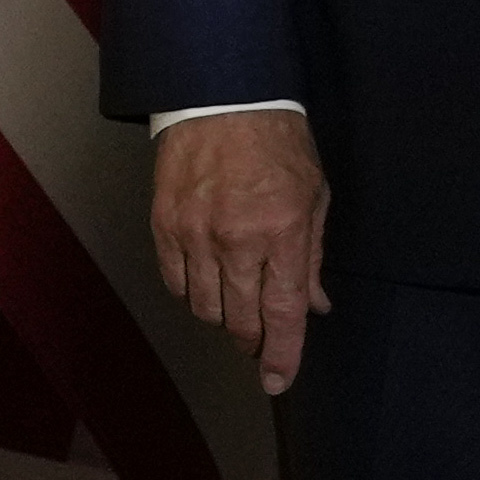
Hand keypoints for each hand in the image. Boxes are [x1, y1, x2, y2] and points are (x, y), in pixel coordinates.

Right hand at [151, 110, 331, 397]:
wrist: (221, 98)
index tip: (278, 382)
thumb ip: (311, 257)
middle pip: (240, 319)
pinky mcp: (164, 226)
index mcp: (282, 233)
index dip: (282, 355)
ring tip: (234, 305)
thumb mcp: (314, 197)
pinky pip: (176, 282)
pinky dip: (192, 293)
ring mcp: (195, 234)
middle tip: (260, 339)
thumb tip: (314, 306)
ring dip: (222, 317)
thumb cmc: (277, 143)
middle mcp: (236, 240)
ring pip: (204, 307)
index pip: (283, 314)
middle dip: (253, 340)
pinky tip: (206, 283)